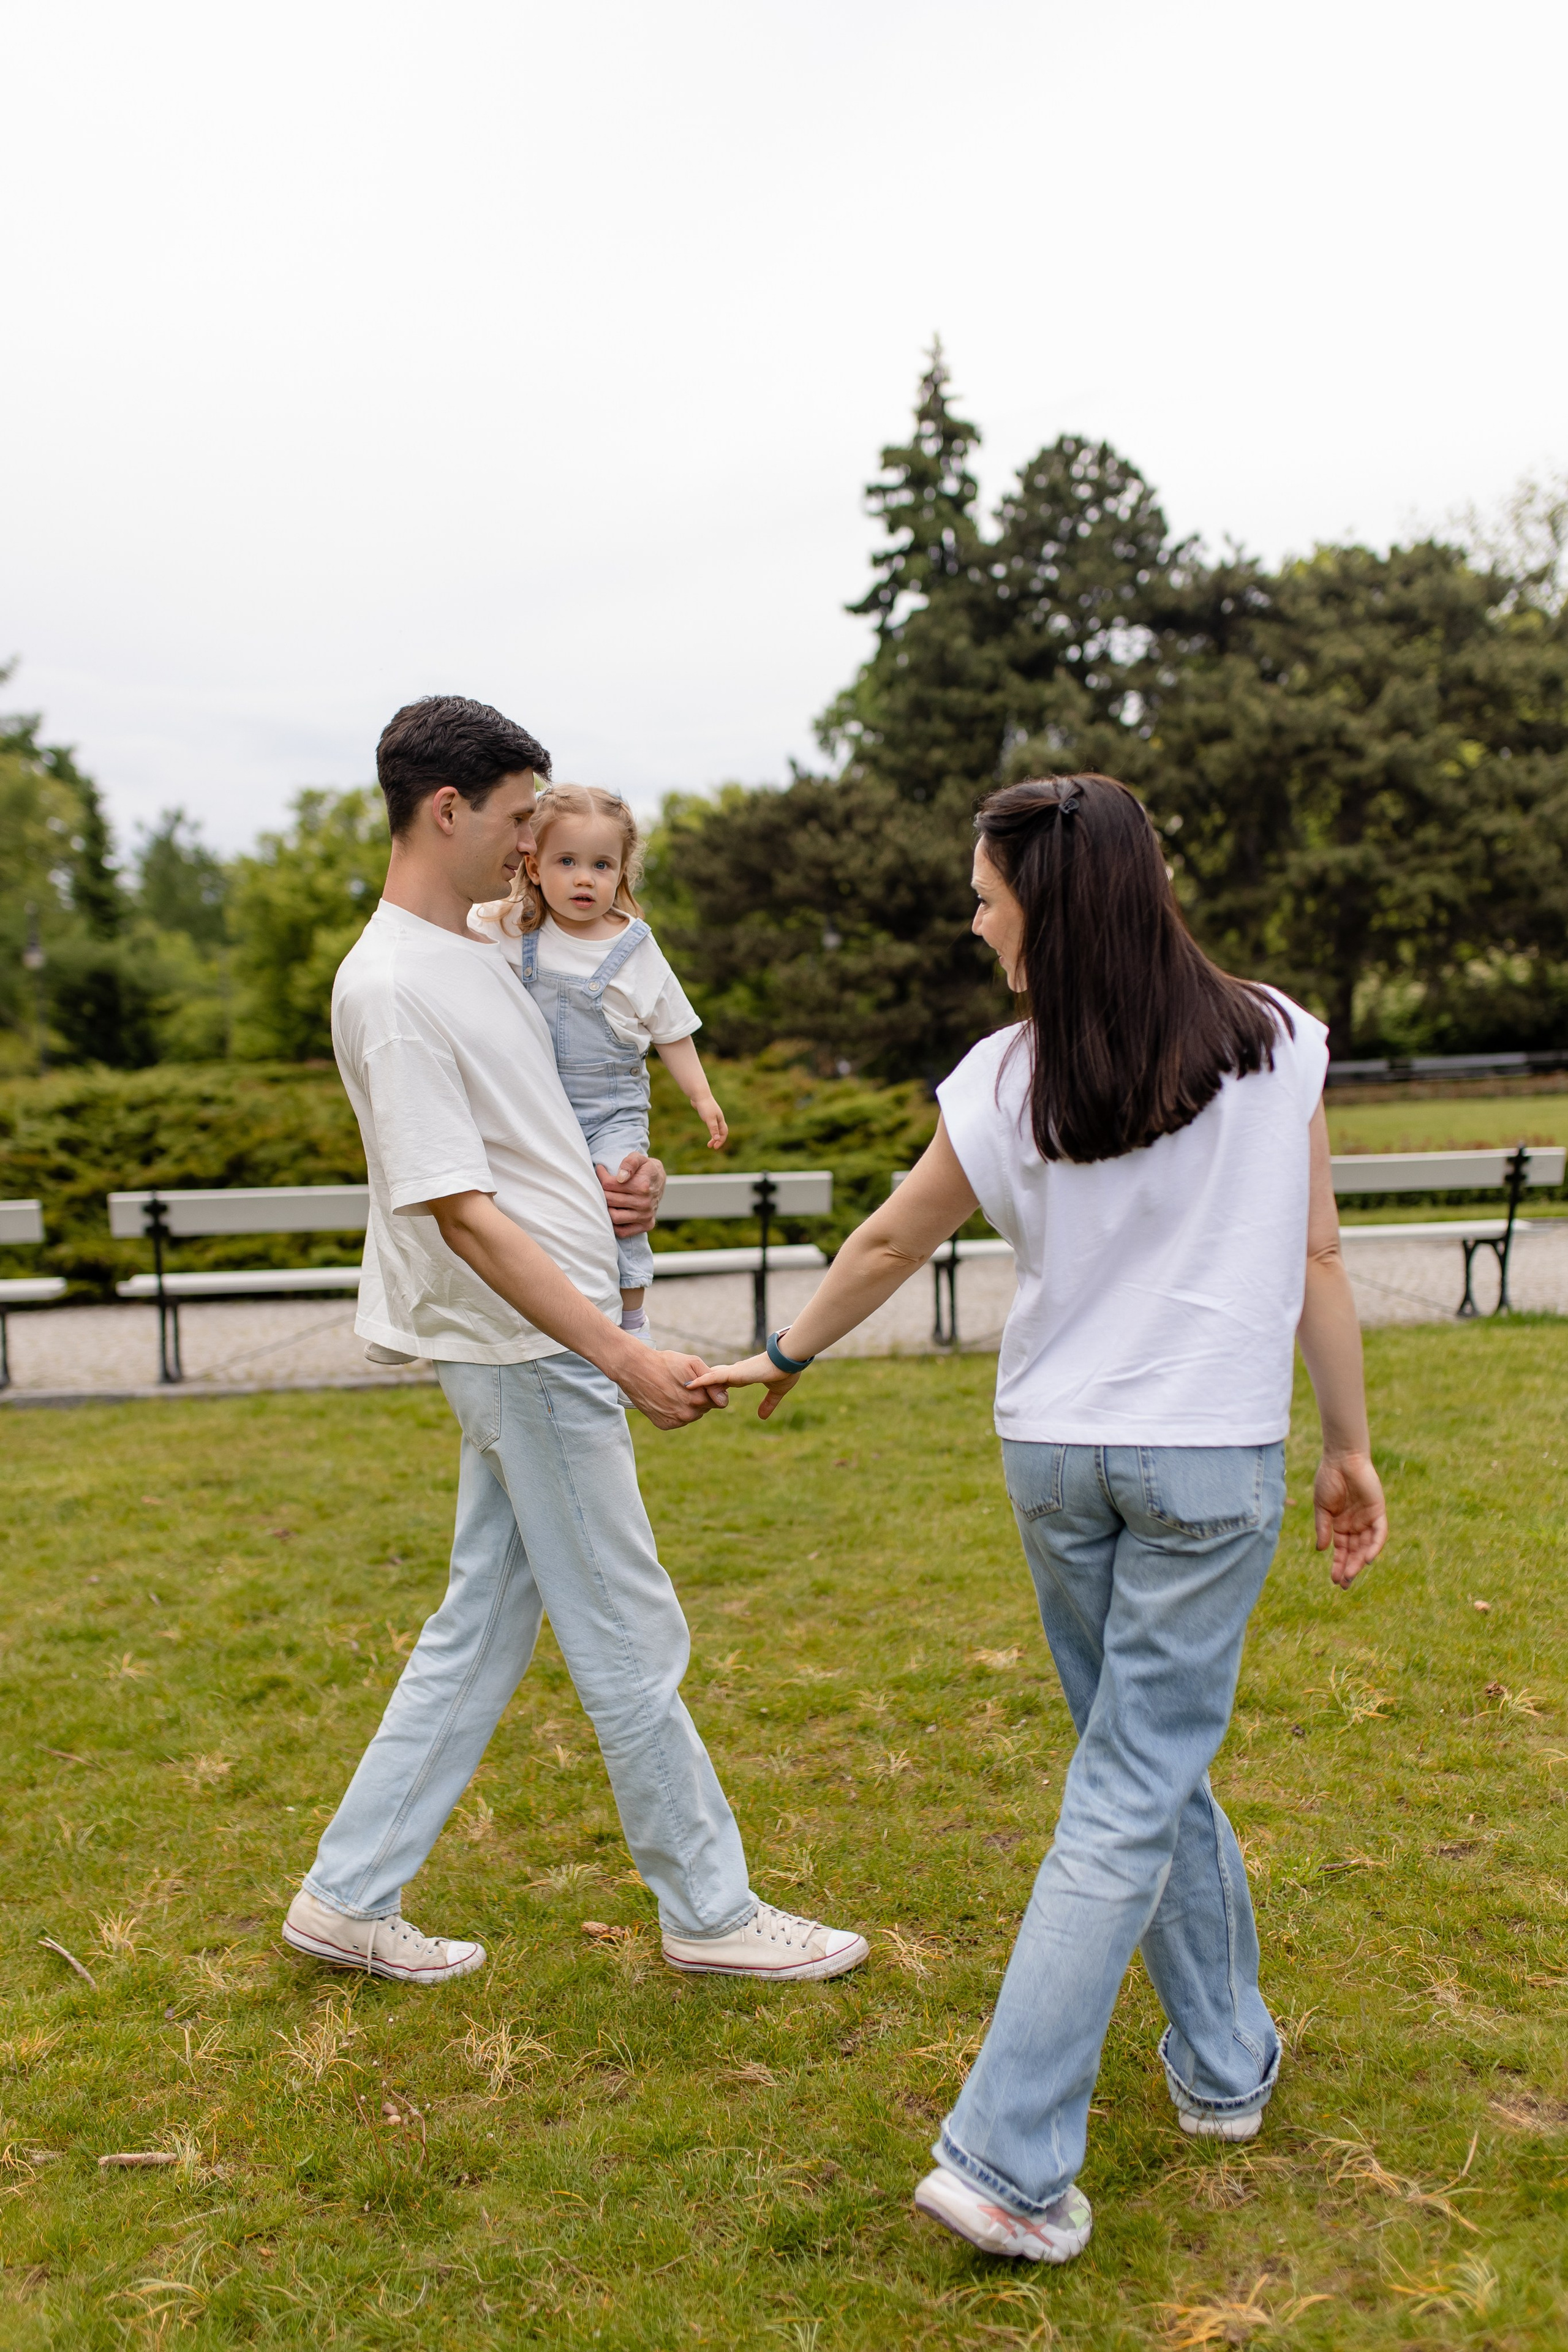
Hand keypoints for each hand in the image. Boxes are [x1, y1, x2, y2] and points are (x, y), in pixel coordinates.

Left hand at [597, 1152, 665, 1235]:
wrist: (659, 1180)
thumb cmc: (645, 1168)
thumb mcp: (639, 1158)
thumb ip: (630, 1163)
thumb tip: (621, 1177)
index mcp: (642, 1186)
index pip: (608, 1185)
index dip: (601, 1176)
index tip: (601, 1170)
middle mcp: (645, 1203)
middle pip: (609, 1200)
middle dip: (601, 1192)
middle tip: (600, 1185)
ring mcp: (646, 1216)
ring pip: (614, 1217)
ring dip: (606, 1208)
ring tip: (606, 1199)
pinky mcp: (646, 1225)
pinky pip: (623, 1232)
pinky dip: (614, 1225)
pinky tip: (613, 1212)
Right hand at [618, 1344, 727, 1429]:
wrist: (635, 1368)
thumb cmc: (665, 1362)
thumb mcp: (692, 1363)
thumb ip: (712, 1380)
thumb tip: (722, 1397)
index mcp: (698, 1399)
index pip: (719, 1402)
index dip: (712, 1391)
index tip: (703, 1384)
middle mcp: (688, 1414)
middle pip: (704, 1408)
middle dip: (699, 1397)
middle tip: (683, 1384)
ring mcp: (674, 1421)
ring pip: (691, 1415)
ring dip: (687, 1405)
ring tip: (673, 1390)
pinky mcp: (663, 1424)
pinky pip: (678, 1420)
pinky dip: (675, 1411)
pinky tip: (665, 1398)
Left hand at [687, 1350, 798, 1420]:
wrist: (789, 1360)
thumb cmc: (786, 1371)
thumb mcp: (776, 1392)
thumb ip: (768, 1403)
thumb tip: (762, 1417)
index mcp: (745, 1375)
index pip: (725, 1381)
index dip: (714, 1386)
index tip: (705, 1391)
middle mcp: (736, 1372)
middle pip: (713, 1377)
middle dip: (701, 1383)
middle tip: (686, 1389)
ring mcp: (734, 1372)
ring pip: (710, 1377)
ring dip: (697, 1383)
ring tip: (681, 1387)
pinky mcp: (734, 1373)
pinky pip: (713, 1377)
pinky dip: (701, 1381)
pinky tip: (689, 1385)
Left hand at [696, 1094, 728, 1149]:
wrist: (699, 1095)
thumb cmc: (705, 1106)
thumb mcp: (709, 1119)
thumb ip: (713, 1129)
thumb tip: (717, 1139)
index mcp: (720, 1120)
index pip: (724, 1133)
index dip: (720, 1141)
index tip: (714, 1147)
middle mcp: (718, 1118)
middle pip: (721, 1131)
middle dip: (717, 1140)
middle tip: (711, 1147)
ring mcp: (713, 1116)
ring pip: (716, 1128)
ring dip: (713, 1136)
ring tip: (708, 1143)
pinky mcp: (707, 1113)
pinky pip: (711, 1124)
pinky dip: (710, 1129)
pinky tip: (706, 1128)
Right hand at [1313, 1451, 1386, 1587]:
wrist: (1341, 1459)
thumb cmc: (1329, 1479)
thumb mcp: (1322, 1507)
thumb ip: (1323, 1528)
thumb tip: (1321, 1550)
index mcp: (1341, 1524)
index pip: (1342, 1550)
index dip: (1339, 1564)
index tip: (1334, 1580)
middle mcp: (1356, 1524)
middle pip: (1355, 1552)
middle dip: (1350, 1568)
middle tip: (1344, 1584)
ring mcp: (1368, 1519)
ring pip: (1366, 1546)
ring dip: (1360, 1561)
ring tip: (1351, 1575)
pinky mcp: (1378, 1512)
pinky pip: (1379, 1534)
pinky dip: (1374, 1546)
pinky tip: (1367, 1559)